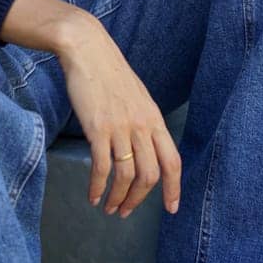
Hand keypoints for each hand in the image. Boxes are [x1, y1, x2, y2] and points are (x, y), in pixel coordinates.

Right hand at [56, 16, 181, 218]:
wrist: (88, 50)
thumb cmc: (109, 73)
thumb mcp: (137, 97)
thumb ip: (143, 121)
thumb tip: (143, 147)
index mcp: (154, 119)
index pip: (173, 161)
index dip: (174, 188)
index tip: (171, 208)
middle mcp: (142, 126)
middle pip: (150, 175)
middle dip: (139, 200)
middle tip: (126, 212)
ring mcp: (120, 127)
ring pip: (126, 176)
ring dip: (118, 198)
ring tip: (108, 208)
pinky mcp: (98, 128)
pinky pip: (102, 167)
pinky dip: (97, 186)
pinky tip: (92, 194)